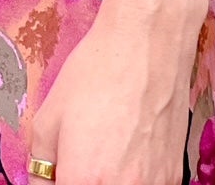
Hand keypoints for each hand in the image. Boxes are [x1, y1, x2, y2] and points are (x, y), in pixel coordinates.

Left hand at [26, 0, 198, 184]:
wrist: (148, 44)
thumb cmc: (97, 73)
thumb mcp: (48, 116)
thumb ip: (41, 165)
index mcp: (83, 181)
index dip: (58, 183)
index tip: (60, 172)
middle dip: (82, 180)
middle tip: (80, 157)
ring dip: (109, 179)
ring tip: (106, 149)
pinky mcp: (173, 176)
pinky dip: (134, 176)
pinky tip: (130, 147)